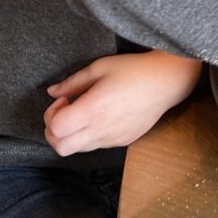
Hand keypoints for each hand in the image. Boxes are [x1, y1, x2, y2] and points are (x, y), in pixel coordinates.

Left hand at [43, 50, 201, 155]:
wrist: (166, 82)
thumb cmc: (133, 70)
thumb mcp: (99, 68)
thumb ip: (72, 82)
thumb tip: (52, 92)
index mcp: (92, 110)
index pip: (55, 129)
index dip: (51, 114)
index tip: (64, 99)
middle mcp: (101, 129)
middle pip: (61, 147)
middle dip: (54, 132)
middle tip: (65, 112)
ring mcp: (112, 138)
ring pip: (78, 149)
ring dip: (72, 135)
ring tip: (84, 113)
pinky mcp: (123, 141)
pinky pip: (97, 145)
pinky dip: (89, 135)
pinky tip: (101, 116)